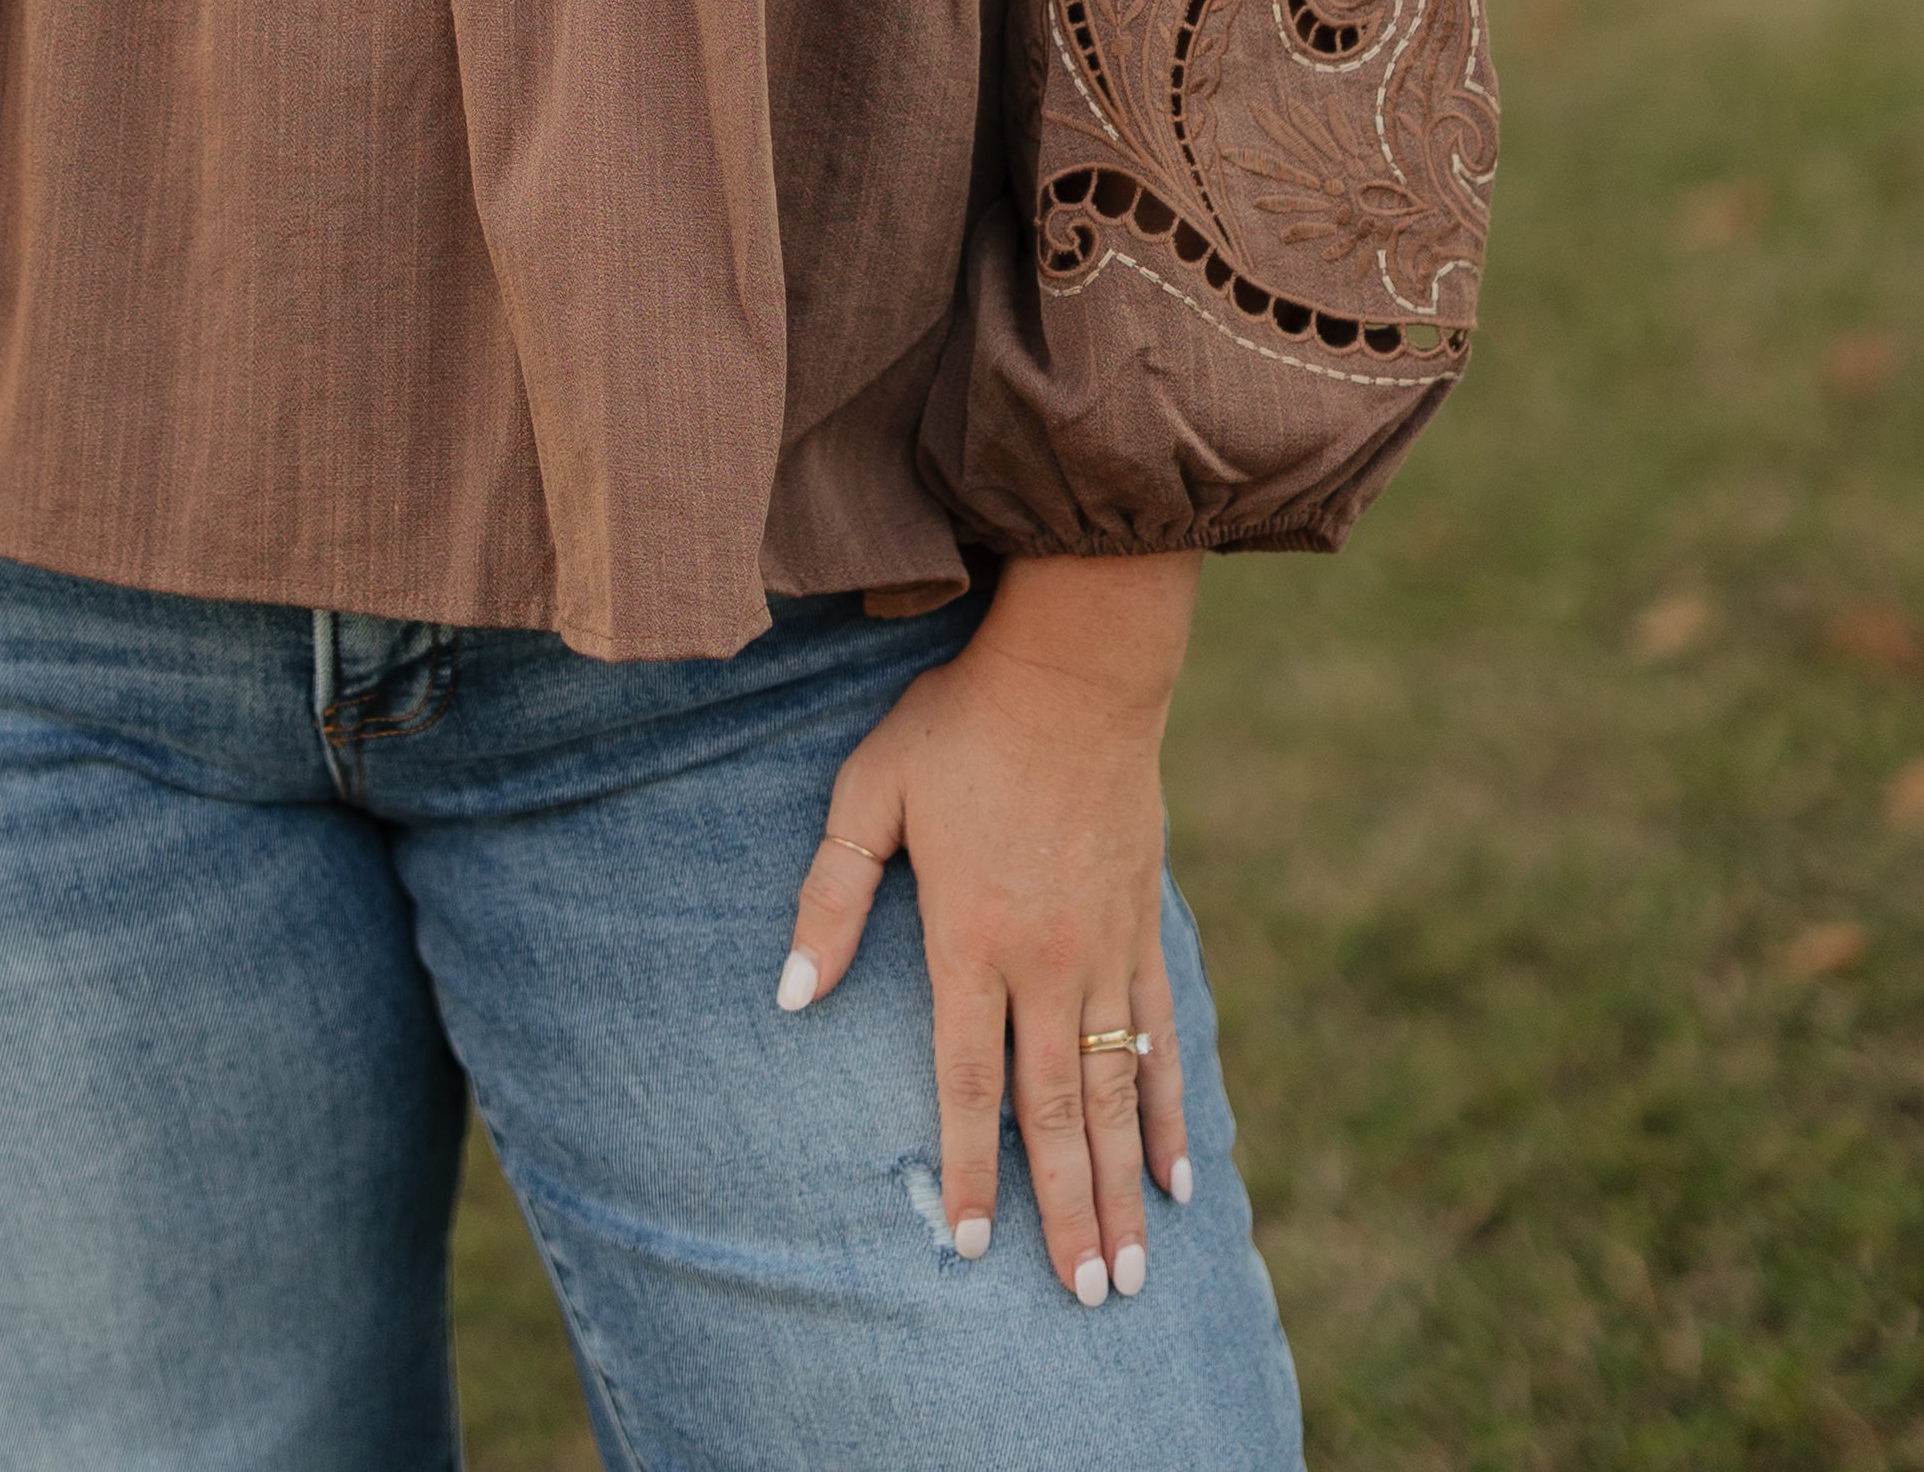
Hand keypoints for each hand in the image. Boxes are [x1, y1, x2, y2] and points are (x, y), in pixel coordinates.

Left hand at [777, 554, 1202, 1304]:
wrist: (1074, 671)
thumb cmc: (957, 726)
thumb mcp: (869, 793)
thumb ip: (830, 897)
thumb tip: (791, 996)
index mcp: (970, 938)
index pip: (966, 1081)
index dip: (969, 1168)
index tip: (971, 1244)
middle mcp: (1046, 961)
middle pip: (1056, 1110)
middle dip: (1067, 1212)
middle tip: (1083, 1299)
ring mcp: (1106, 948)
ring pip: (1118, 1092)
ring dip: (1124, 1186)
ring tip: (1132, 1272)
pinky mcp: (1143, 926)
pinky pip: (1163, 1036)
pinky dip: (1172, 1110)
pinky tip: (1179, 1175)